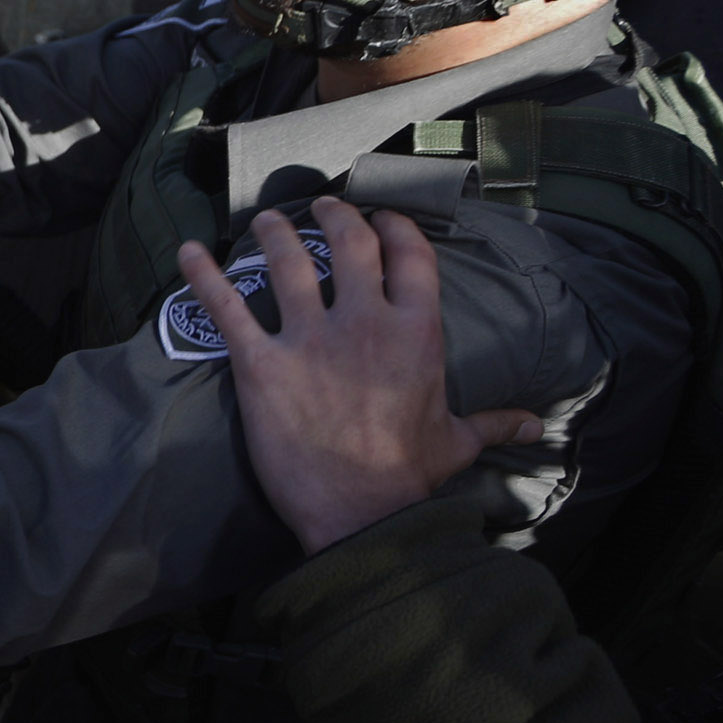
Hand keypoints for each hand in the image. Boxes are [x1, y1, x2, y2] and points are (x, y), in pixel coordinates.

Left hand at [179, 196, 543, 555]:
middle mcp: (365, 322)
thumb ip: (494, 422)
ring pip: (287, 263)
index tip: (382, 218)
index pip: (410, 256)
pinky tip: (187, 252)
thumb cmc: (408, 477)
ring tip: (267, 220)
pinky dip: (202, 276)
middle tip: (321, 206)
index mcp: (417, 332)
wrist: (361, 516)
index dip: (395, 228)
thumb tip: (535, 427)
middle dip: (335, 216)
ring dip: (274, 233)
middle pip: (350, 244)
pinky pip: (225, 308)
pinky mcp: (261, 365)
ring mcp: (309, 339)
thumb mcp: (457, 442)